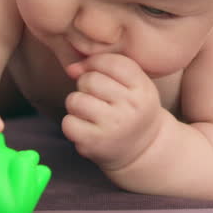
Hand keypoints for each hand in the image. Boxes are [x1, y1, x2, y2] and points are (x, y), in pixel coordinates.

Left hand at [62, 53, 167, 170]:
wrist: (141, 150)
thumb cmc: (133, 109)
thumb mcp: (135, 84)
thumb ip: (107, 66)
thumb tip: (71, 69)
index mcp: (143, 89)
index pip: (112, 63)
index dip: (96, 63)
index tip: (96, 72)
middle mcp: (131, 108)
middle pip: (90, 79)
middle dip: (86, 84)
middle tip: (96, 96)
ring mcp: (112, 127)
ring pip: (75, 100)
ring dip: (77, 103)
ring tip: (90, 111)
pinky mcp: (94, 142)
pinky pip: (68, 122)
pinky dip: (72, 123)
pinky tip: (85, 127)